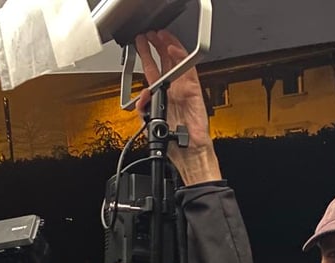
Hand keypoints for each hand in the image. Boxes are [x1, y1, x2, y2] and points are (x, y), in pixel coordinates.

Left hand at [135, 30, 220, 184]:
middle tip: (149, 34)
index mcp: (162, 98)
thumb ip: (143, 109)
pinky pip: (188, 71)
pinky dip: (181, 58)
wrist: (188, 154)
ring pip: (176, 63)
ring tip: (159, 35)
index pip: (153, 72)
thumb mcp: (150, 125)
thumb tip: (142, 94)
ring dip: (168, 47)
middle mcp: (173, 91)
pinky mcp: (194, 91)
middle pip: (164, 63)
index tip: (140, 44)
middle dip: (156, 47)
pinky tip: (173, 48)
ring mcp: (184, 90)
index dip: (146, 57)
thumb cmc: (173, 144)